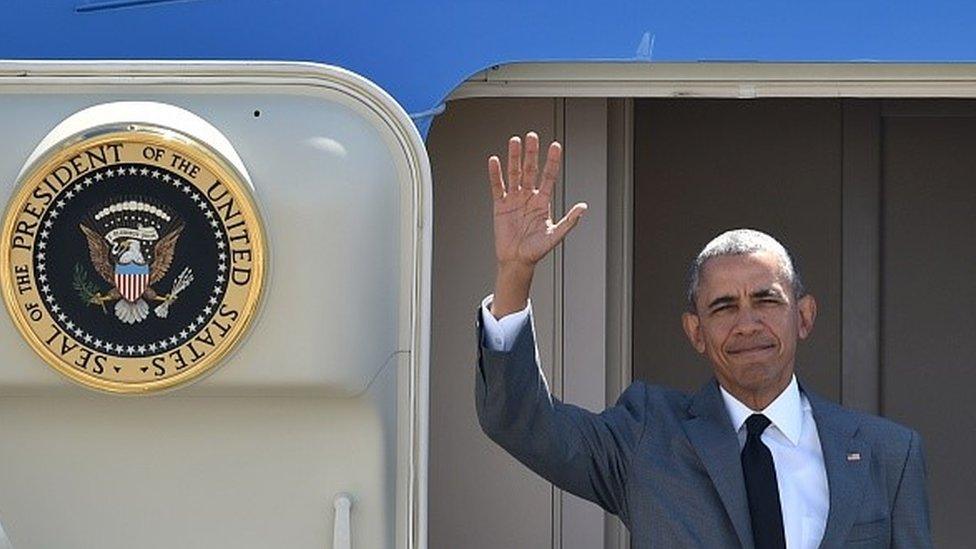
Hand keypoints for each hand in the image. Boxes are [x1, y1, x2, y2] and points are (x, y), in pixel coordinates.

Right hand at [488, 132, 586, 316]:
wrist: (516, 261)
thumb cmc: (536, 250)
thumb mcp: (555, 235)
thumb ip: (569, 221)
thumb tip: (583, 207)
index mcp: (543, 201)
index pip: (548, 176)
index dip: (551, 161)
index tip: (555, 146)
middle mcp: (528, 196)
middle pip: (530, 170)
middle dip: (531, 153)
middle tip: (532, 136)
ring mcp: (514, 199)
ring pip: (514, 174)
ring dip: (514, 158)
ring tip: (514, 142)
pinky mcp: (500, 205)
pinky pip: (497, 186)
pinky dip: (495, 174)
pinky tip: (494, 161)